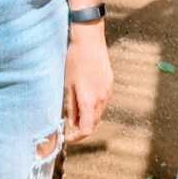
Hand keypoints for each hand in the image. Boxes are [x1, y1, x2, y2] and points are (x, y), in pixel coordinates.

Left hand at [64, 23, 112, 142]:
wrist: (89, 40)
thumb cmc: (75, 61)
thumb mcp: (68, 85)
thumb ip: (71, 107)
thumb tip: (71, 123)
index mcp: (89, 101)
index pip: (86, 130)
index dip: (76, 137)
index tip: (67, 136)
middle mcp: (102, 99)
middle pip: (94, 124)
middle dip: (81, 128)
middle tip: (68, 126)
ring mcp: (108, 92)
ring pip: (99, 113)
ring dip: (88, 117)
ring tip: (74, 111)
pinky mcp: (110, 84)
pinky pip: (102, 102)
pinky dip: (93, 106)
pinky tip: (83, 97)